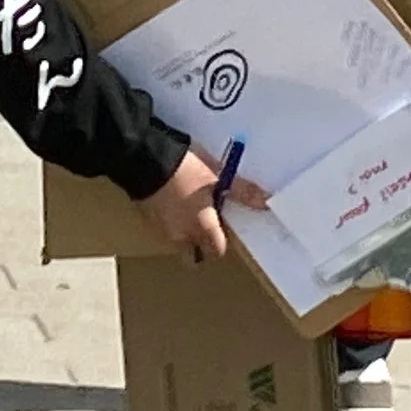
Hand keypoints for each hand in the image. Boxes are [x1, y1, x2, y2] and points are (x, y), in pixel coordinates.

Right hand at [140, 147, 267, 264]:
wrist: (144, 156)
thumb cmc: (185, 167)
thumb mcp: (217, 175)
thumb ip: (241, 191)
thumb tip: (266, 202)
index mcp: (201, 227)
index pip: (217, 252)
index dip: (222, 241)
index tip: (223, 223)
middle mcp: (181, 234)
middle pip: (194, 254)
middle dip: (201, 245)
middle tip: (206, 222)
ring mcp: (161, 228)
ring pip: (177, 241)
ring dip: (185, 231)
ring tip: (189, 205)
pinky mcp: (146, 217)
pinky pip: (162, 227)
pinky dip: (169, 220)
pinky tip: (172, 197)